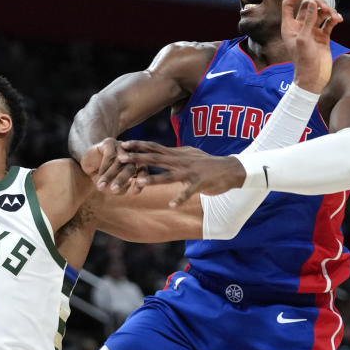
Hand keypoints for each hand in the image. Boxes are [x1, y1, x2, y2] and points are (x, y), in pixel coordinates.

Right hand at [81, 137, 145, 193]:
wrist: (86, 163)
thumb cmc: (101, 175)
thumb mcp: (110, 185)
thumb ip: (118, 188)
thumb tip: (124, 186)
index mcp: (136, 164)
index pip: (143, 172)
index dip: (140, 181)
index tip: (134, 192)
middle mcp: (130, 154)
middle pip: (130, 168)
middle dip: (121, 180)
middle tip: (113, 190)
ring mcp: (120, 147)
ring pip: (119, 162)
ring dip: (109, 175)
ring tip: (101, 186)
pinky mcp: (110, 142)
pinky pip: (110, 155)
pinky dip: (104, 167)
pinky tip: (99, 175)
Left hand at [118, 140, 246, 204]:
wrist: (230, 169)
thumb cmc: (206, 163)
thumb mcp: (187, 154)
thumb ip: (172, 153)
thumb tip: (157, 149)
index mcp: (176, 154)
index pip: (153, 147)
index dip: (138, 145)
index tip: (121, 145)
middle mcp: (180, 161)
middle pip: (155, 159)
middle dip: (137, 158)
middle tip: (120, 158)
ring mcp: (189, 172)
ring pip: (168, 175)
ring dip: (154, 179)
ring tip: (139, 182)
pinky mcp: (199, 183)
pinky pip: (188, 191)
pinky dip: (180, 198)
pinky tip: (171, 205)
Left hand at [281, 0, 342, 92]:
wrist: (313, 77)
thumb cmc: (304, 60)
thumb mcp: (304, 39)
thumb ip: (308, 20)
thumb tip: (312, 2)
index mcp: (289, 26)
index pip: (289, 4)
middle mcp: (300, 27)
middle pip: (307, 6)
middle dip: (317, 4)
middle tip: (325, 9)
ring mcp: (312, 31)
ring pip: (320, 13)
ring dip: (328, 11)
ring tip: (334, 16)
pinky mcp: (323, 36)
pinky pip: (328, 22)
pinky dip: (334, 19)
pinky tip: (339, 19)